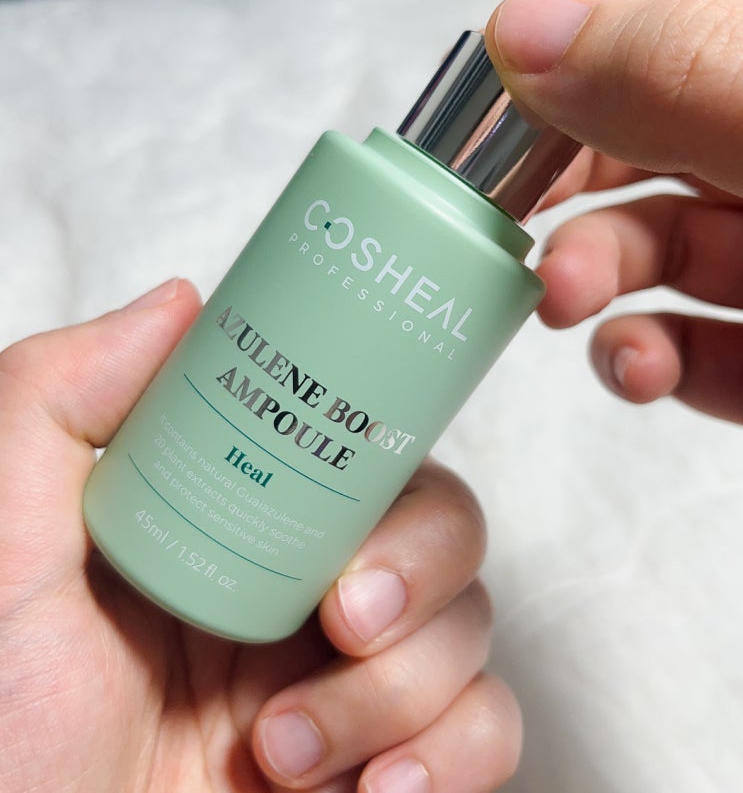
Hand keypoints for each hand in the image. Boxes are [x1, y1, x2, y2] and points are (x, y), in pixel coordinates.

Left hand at [0, 279, 520, 792]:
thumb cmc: (2, 736)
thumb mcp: (6, 550)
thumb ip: (54, 402)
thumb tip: (180, 301)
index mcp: (235, 522)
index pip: (352, 445)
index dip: (381, 450)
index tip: (360, 493)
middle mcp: (300, 592)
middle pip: (441, 525)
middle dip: (420, 568)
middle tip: (347, 618)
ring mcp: (350, 681)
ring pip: (471, 627)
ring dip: (404, 689)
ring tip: (287, 753)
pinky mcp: (389, 765)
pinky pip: (488, 729)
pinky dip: (457, 754)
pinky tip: (380, 790)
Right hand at [485, 0, 742, 423]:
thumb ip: (671, 75)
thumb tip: (523, 29)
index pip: (644, 63)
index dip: (556, 95)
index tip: (486, 145)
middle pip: (636, 166)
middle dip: (560, 199)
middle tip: (512, 237)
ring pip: (655, 265)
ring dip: (587, 285)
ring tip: (562, 304)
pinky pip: (697, 361)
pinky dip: (647, 365)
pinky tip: (635, 367)